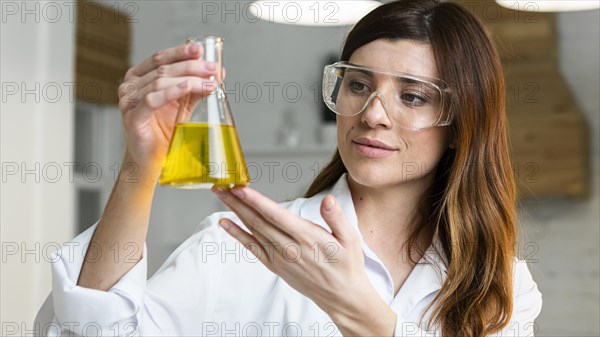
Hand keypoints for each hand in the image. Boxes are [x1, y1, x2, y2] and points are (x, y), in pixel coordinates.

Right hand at [117, 43, 220, 173]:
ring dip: (188, 79)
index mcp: (139, 77)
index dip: (181, 52)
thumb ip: (196, 87)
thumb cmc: (163, 131)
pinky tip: (187, 87)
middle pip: (163, 68)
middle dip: (191, 67)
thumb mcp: (183, 104)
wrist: (152, 160)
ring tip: (209, 82)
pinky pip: (152, 100)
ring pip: (160, 82)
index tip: (200, 50)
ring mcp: (129, 102)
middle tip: (213, 70)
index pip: (160, 58)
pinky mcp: (133, 118)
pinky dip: (171, 91)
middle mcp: (130, 86)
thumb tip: (217, 72)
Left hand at [211, 186, 382, 321]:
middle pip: (258, 220)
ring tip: (222, 195)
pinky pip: (252, 247)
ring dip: (235, 212)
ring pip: (253, 230)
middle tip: (221, 185)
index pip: (276, 215)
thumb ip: (336, 218)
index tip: (241, 188)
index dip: (256, 201)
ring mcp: (280, 258)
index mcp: (307, 238)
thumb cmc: (346, 265)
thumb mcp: (350, 239)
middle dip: (238, 201)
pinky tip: (225, 223)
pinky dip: (237, 234)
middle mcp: (289, 248)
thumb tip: (328, 200)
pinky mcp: (275, 265)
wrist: (341, 297)